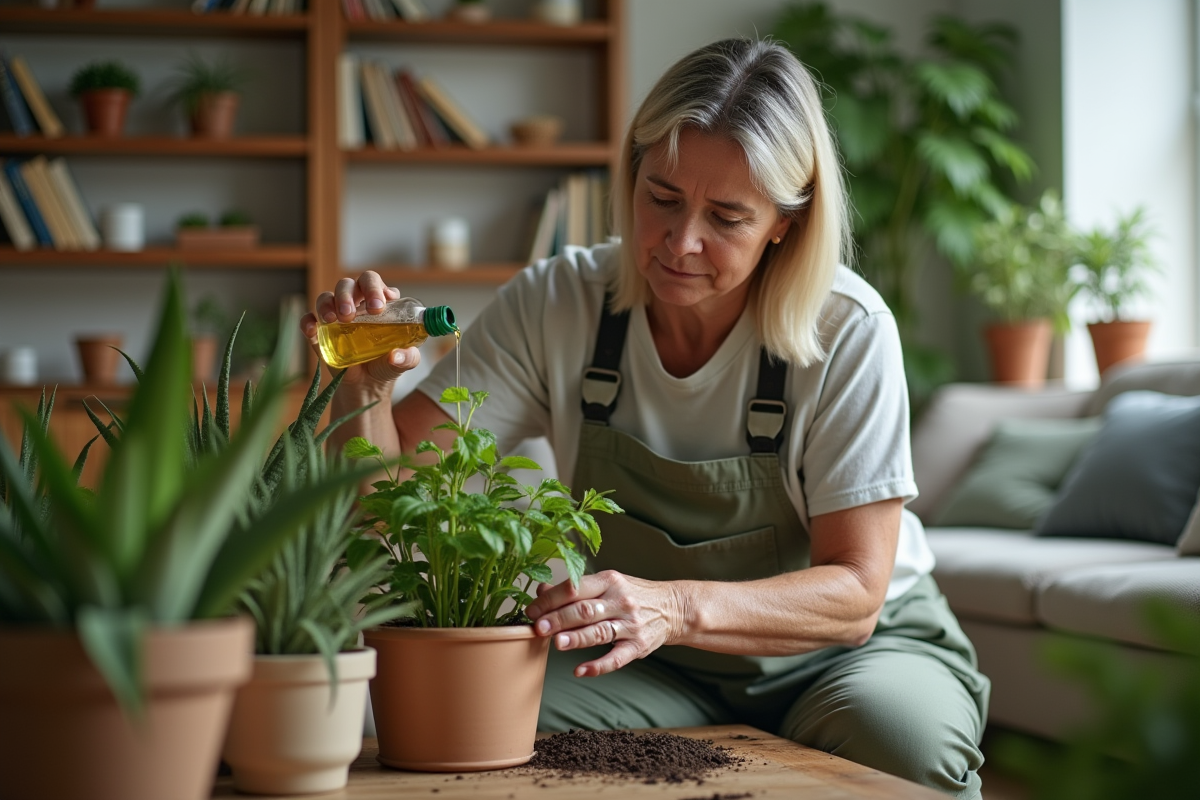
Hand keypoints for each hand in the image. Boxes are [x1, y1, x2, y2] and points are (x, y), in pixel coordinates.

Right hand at [300, 270, 419, 386]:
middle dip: (347, 294)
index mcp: (379, 303)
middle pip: (348, 284)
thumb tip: (396, 356)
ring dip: (327, 304)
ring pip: (326, 297)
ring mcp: (336, 317)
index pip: (373, 283)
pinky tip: (312, 329)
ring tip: (333, 320)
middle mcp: (356, 305)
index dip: (374, 288)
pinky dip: (308, 321)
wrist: (368, 386)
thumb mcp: (405, 362)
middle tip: (350, 314)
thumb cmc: (388, 365)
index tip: (378, 305)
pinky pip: (309, 320)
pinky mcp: (320, 333)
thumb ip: (408, 357)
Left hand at [525, 570, 685, 677]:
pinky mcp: (639, 646)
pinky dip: (599, 666)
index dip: (551, 600)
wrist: (672, 607)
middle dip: (559, 619)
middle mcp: (621, 601)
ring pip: (600, 632)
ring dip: (577, 638)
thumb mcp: (606, 583)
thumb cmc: (631, 594)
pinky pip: (617, 658)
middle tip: (538, 628)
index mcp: (609, 580)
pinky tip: (581, 670)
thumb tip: (541, 591)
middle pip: (585, 610)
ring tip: (557, 643)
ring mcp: (631, 625)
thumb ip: (575, 588)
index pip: (576, 588)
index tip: (532, 610)